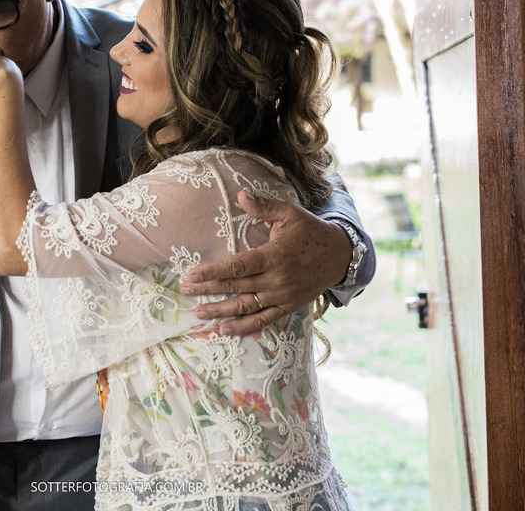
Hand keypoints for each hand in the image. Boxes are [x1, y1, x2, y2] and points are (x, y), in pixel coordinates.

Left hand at [180, 190, 352, 334]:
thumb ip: (264, 207)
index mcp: (274, 256)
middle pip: (236, 287)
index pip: (237, 266)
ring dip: (220, 312)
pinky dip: (243, 327)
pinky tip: (224, 330)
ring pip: (245, 307)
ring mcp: (282, 296)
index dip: (213, 272)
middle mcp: (276, 280)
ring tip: (199, 314)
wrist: (340, 256)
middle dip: (208, 290)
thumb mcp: (290, 213)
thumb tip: (241, 195)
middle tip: (185, 290)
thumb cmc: (311, 232)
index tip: (193, 274)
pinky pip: (262, 320)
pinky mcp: (287, 307)